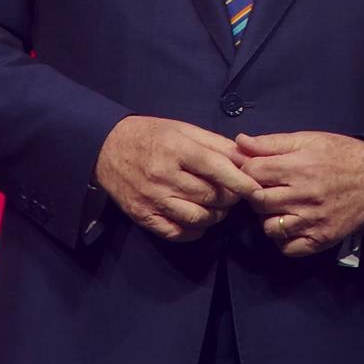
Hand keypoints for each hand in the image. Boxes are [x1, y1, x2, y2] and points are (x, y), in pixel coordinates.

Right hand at [94, 116, 259, 240]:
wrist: (105, 148)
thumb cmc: (150, 135)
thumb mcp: (183, 129)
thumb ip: (215, 144)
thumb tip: (246, 158)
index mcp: (175, 149)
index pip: (215, 168)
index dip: (240, 181)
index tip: (257, 189)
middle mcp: (163, 176)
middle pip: (210, 196)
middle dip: (230, 198)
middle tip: (235, 194)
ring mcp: (152, 199)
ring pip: (198, 218)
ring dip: (216, 216)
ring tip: (219, 206)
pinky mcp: (144, 217)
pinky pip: (178, 233)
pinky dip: (196, 231)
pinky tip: (200, 220)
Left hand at [237, 131, 363, 256]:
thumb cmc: (340, 154)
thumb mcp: (308, 139)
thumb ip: (272, 143)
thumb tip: (239, 142)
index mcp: (299, 167)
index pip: (252, 173)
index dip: (246, 170)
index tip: (252, 170)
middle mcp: (304, 196)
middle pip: (257, 201)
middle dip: (254, 194)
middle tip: (264, 189)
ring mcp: (313, 221)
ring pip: (269, 227)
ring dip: (268, 217)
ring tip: (278, 207)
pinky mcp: (322, 239)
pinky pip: (288, 248)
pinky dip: (283, 239)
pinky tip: (289, 225)